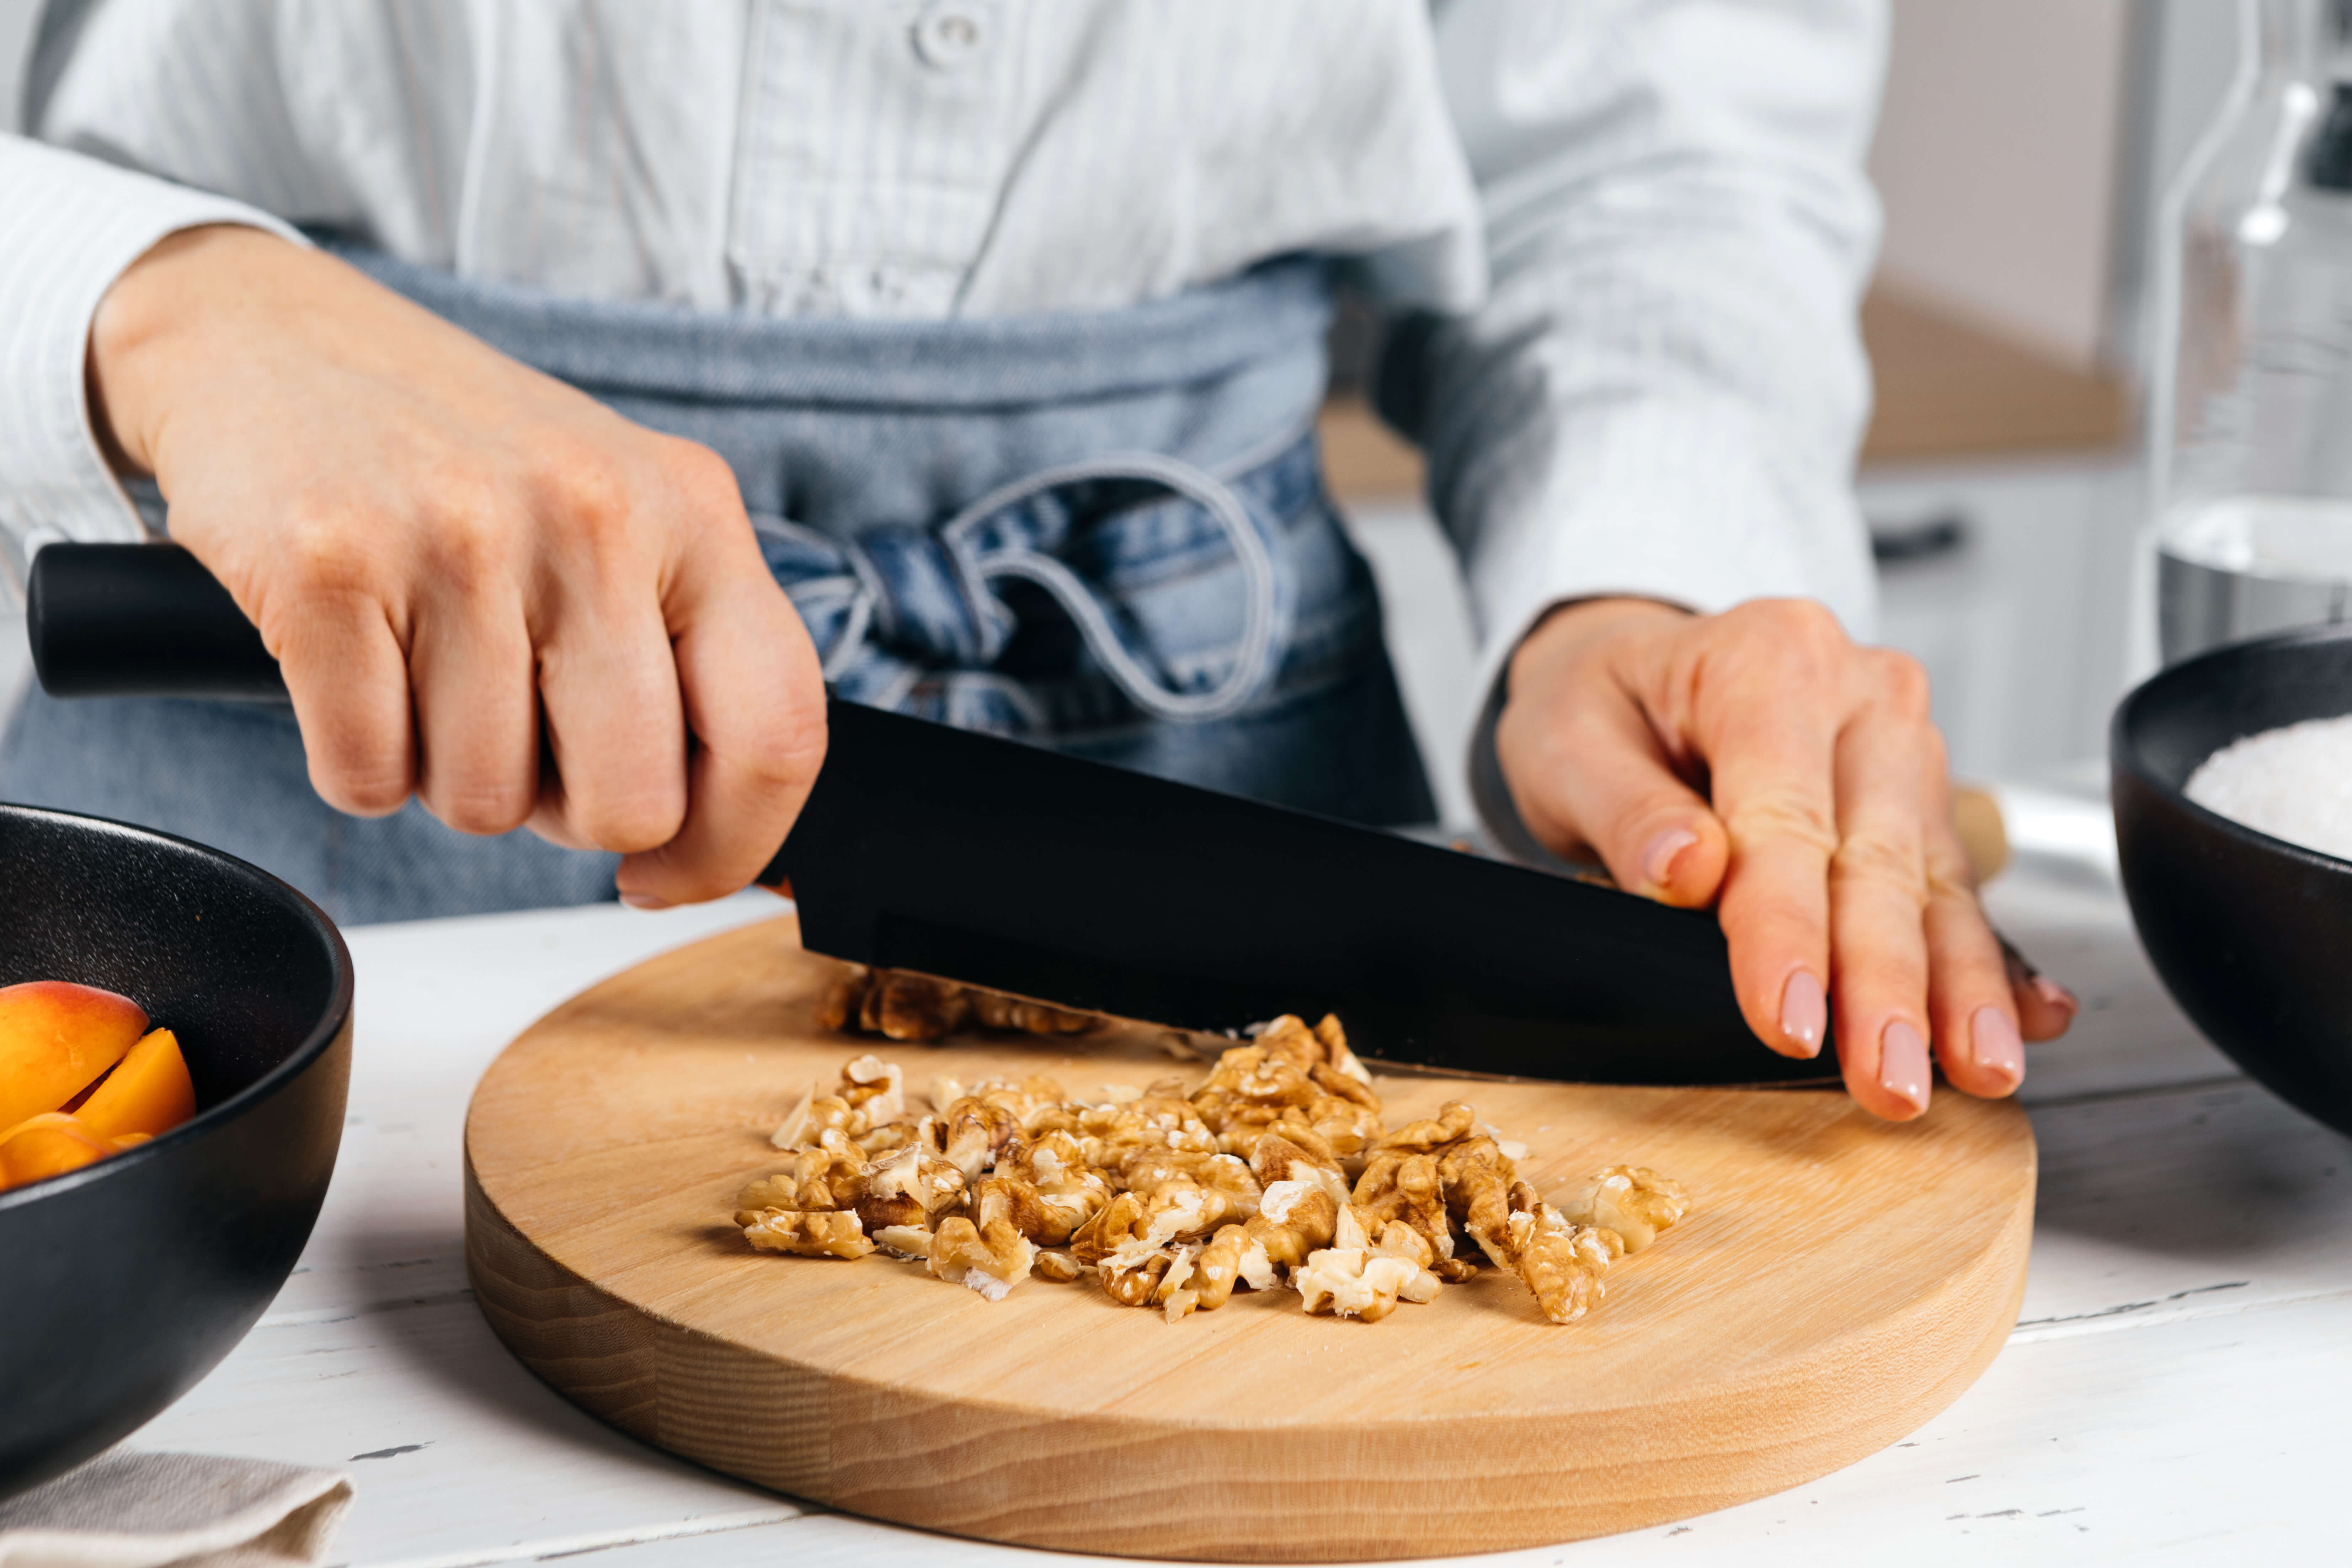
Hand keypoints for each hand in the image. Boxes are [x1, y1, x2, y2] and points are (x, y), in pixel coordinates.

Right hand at [87, 226, 826, 905]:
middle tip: (521, 732)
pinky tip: (359, 663)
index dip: (732, 845)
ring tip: (430, 664)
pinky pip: (367, 776)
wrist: (272, 339)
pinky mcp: (325, 566)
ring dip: (449, 773)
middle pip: (630, 802)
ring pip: (486, 803)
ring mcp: (460, 536)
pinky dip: (357, 757)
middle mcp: (594, 513)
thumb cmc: (461, 456)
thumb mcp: (623, 516)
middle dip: (567, 812)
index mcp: (694, 510)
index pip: (780, 732)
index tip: (668, 873)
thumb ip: (692, 656)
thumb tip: (709, 833)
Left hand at [1495, 596, 2076, 1119]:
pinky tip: (2031, 1017)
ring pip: (1936, 883)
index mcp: (1770, 660)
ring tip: (1978, 1071)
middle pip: (1877, 860)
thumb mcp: (1567, 739)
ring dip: (1956, 988)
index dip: (1787, 930)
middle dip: (1886, 985)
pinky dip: (1990, 960)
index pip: (1784, 820)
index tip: (1790, 1023)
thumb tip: (1690, 870)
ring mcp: (1901, 747)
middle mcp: (1857, 696)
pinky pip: (1958, 887)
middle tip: (1888, 1081)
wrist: (1637, 666)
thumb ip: (1627, 809)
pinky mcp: (1920, 801)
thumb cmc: (1601, 701)